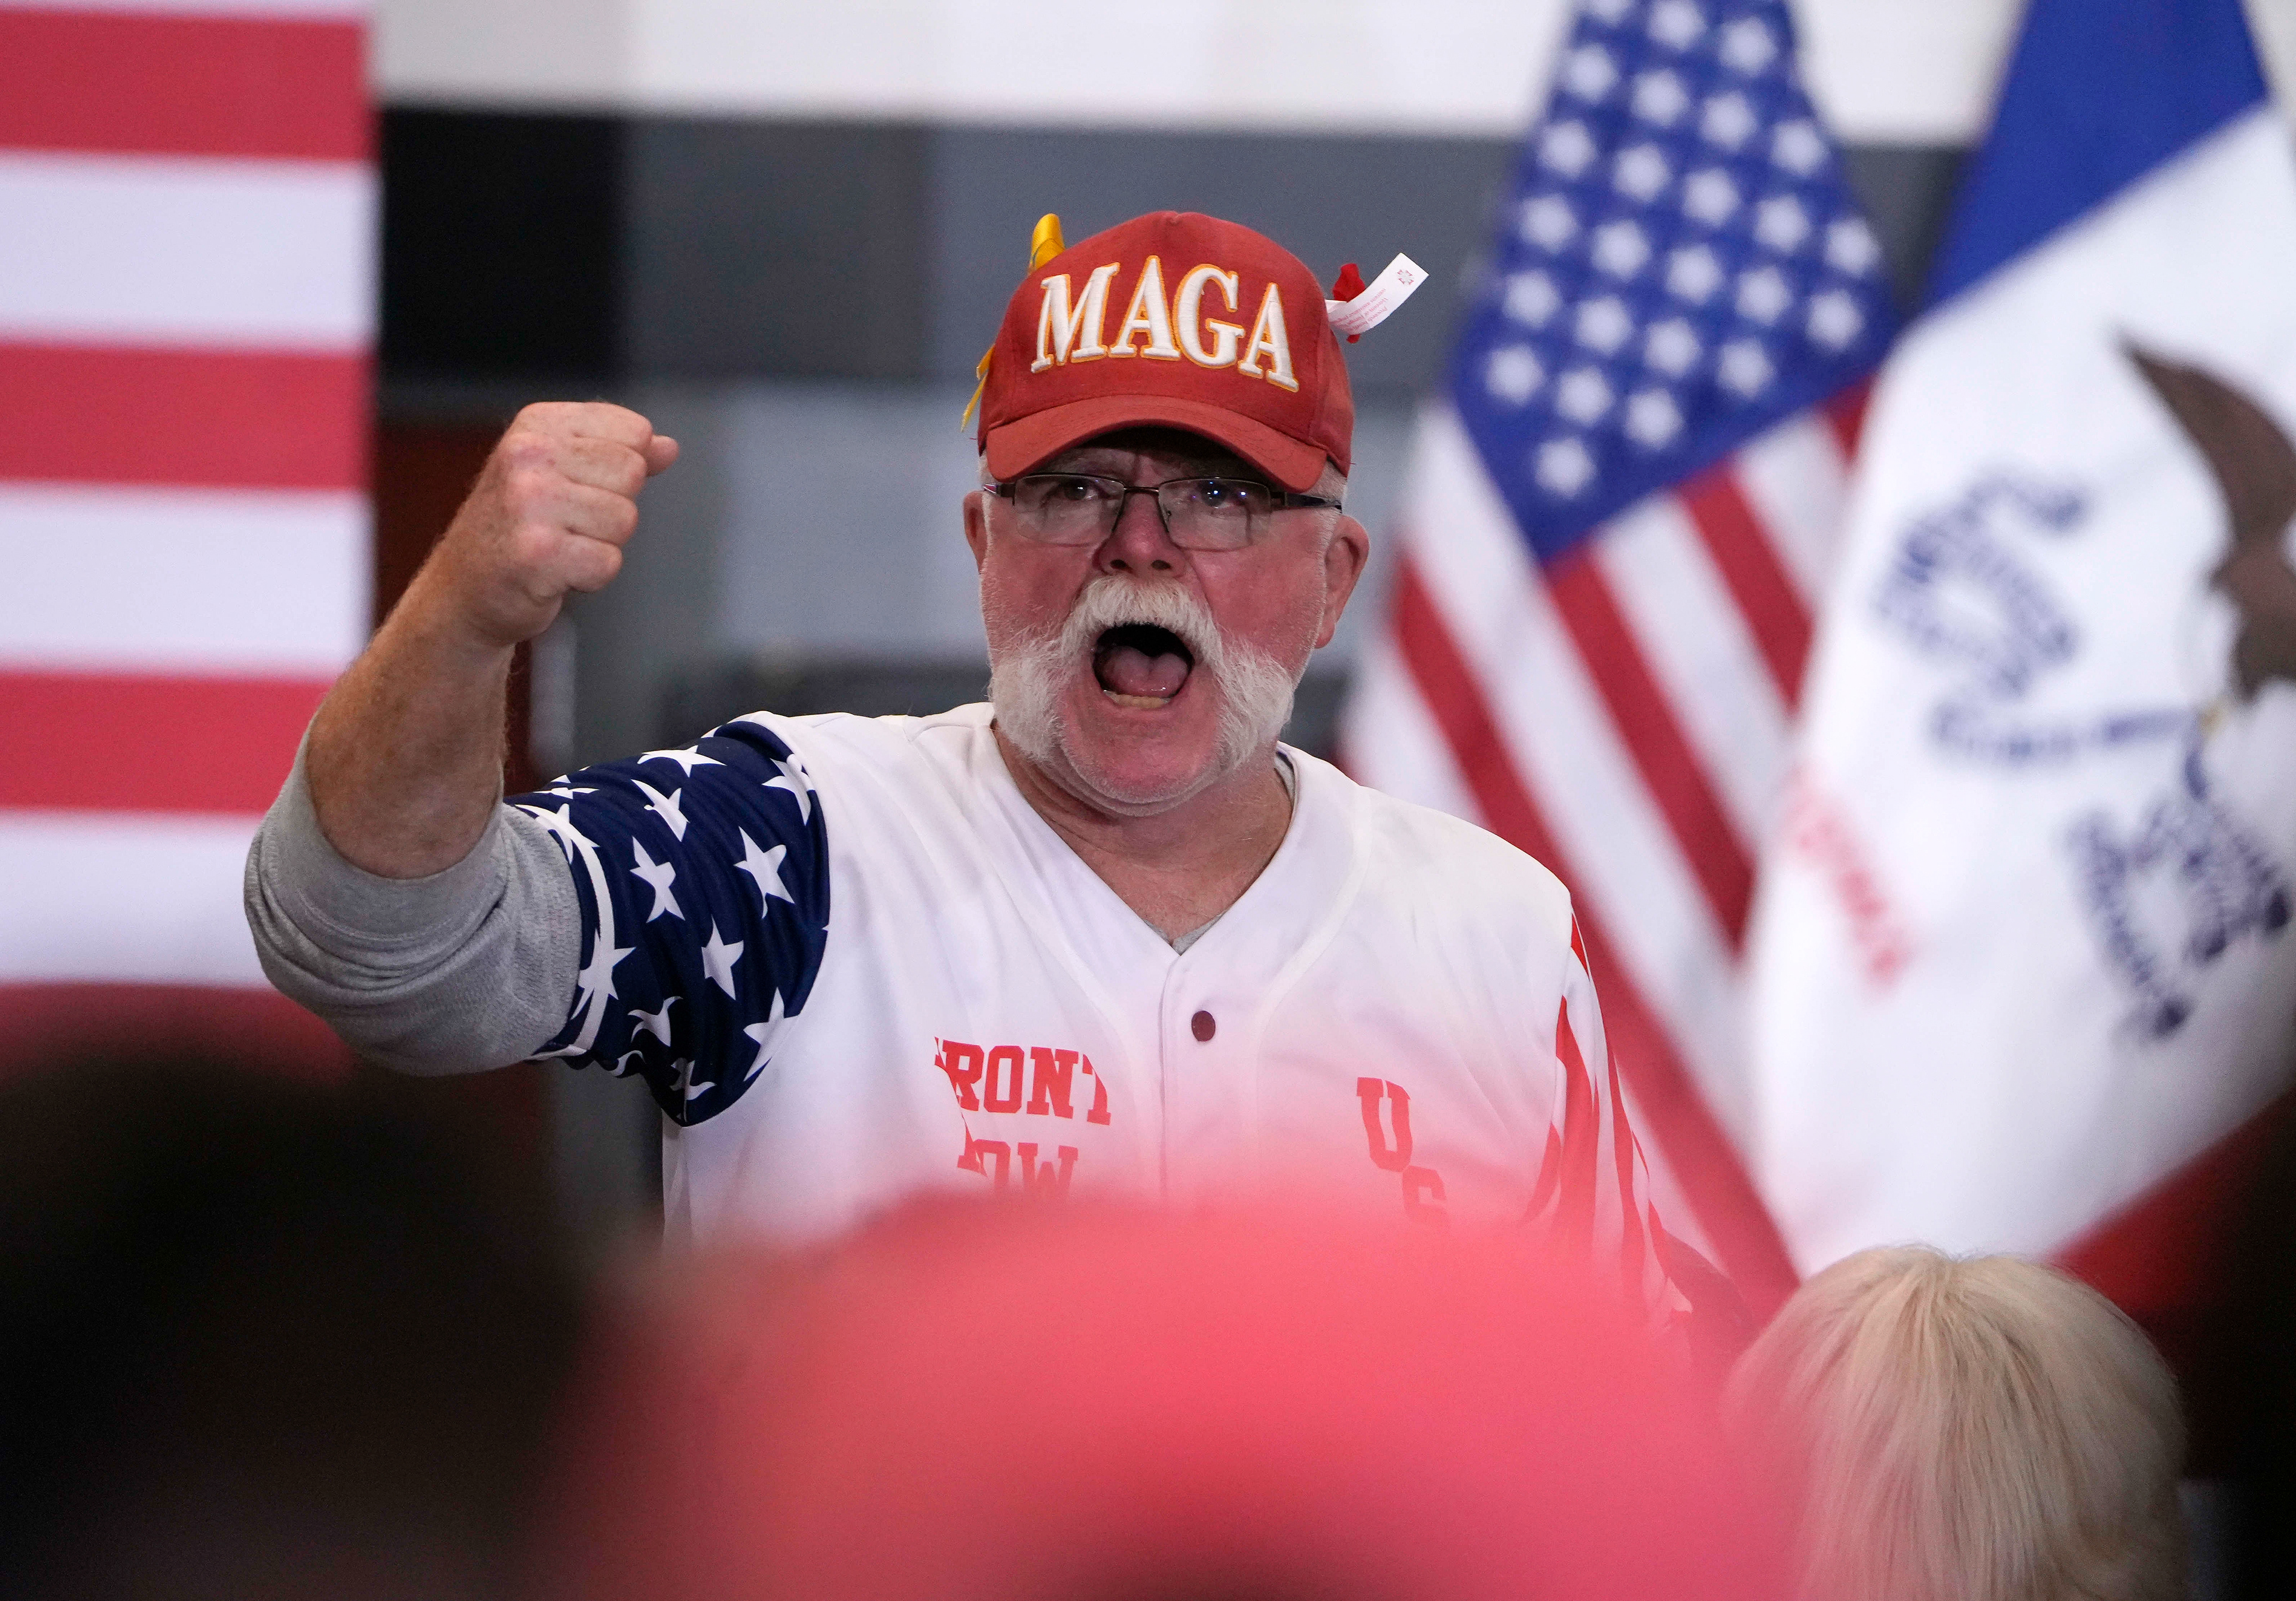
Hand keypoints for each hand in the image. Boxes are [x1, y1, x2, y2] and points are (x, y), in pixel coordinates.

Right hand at [415, 402, 679, 648]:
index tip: (581, 487)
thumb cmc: (514, 531)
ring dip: (601, 544)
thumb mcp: (558, 474)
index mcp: (537, 425)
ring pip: (625, 519)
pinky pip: (609, 562)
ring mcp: (529, 502)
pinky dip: (590, 577)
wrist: (462, 591)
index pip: (634, 431)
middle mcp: (528, 455)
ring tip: (559, 547)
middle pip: (632, 473)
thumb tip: (668, 447)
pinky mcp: (537, 553)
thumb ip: (616, 454)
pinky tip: (555, 572)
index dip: (623, 470)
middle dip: (613, 507)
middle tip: (568, 524)